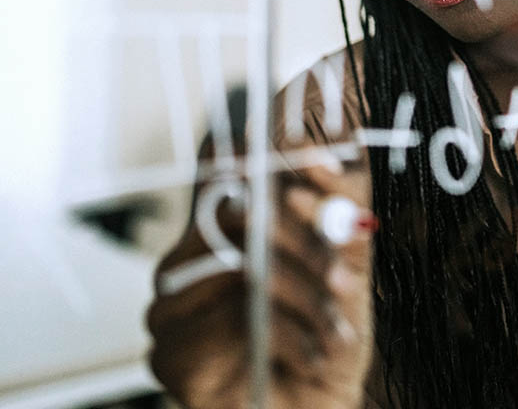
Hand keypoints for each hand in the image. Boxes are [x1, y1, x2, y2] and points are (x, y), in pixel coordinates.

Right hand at [146, 151, 373, 408]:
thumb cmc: (321, 345)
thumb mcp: (345, 273)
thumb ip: (340, 218)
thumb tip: (333, 166)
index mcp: (222, 233)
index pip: (238, 176)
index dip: (281, 163)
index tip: (325, 163)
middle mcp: (187, 260)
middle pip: (243, 220)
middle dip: (306, 247)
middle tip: (345, 278)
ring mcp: (170, 307)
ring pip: (243, 271)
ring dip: (305, 300)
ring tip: (338, 329)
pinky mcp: (170, 353)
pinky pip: (231, 323)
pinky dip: (286, 339)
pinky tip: (313, 356)